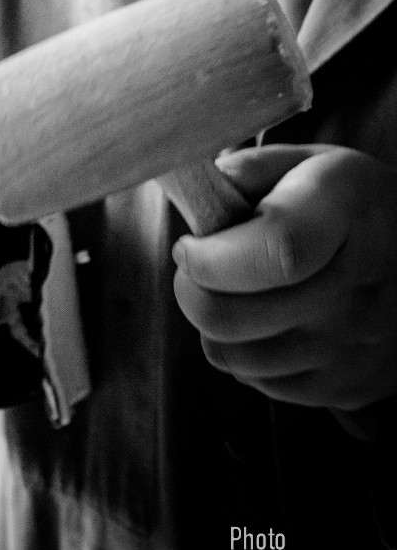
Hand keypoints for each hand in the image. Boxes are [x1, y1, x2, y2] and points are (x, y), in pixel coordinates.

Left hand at [172, 145, 396, 411]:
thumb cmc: (347, 205)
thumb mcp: (306, 163)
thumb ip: (248, 169)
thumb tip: (203, 190)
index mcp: (346, 214)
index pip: (272, 252)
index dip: (210, 256)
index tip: (191, 245)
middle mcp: (358, 288)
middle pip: (231, 316)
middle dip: (192, 290)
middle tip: (200, 269)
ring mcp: (356, 345)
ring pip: (233, 357)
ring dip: (214, 327)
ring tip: (235, 294)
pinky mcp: (349, 386)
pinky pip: (259, 382)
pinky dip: (245, 355)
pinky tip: (265, 323)